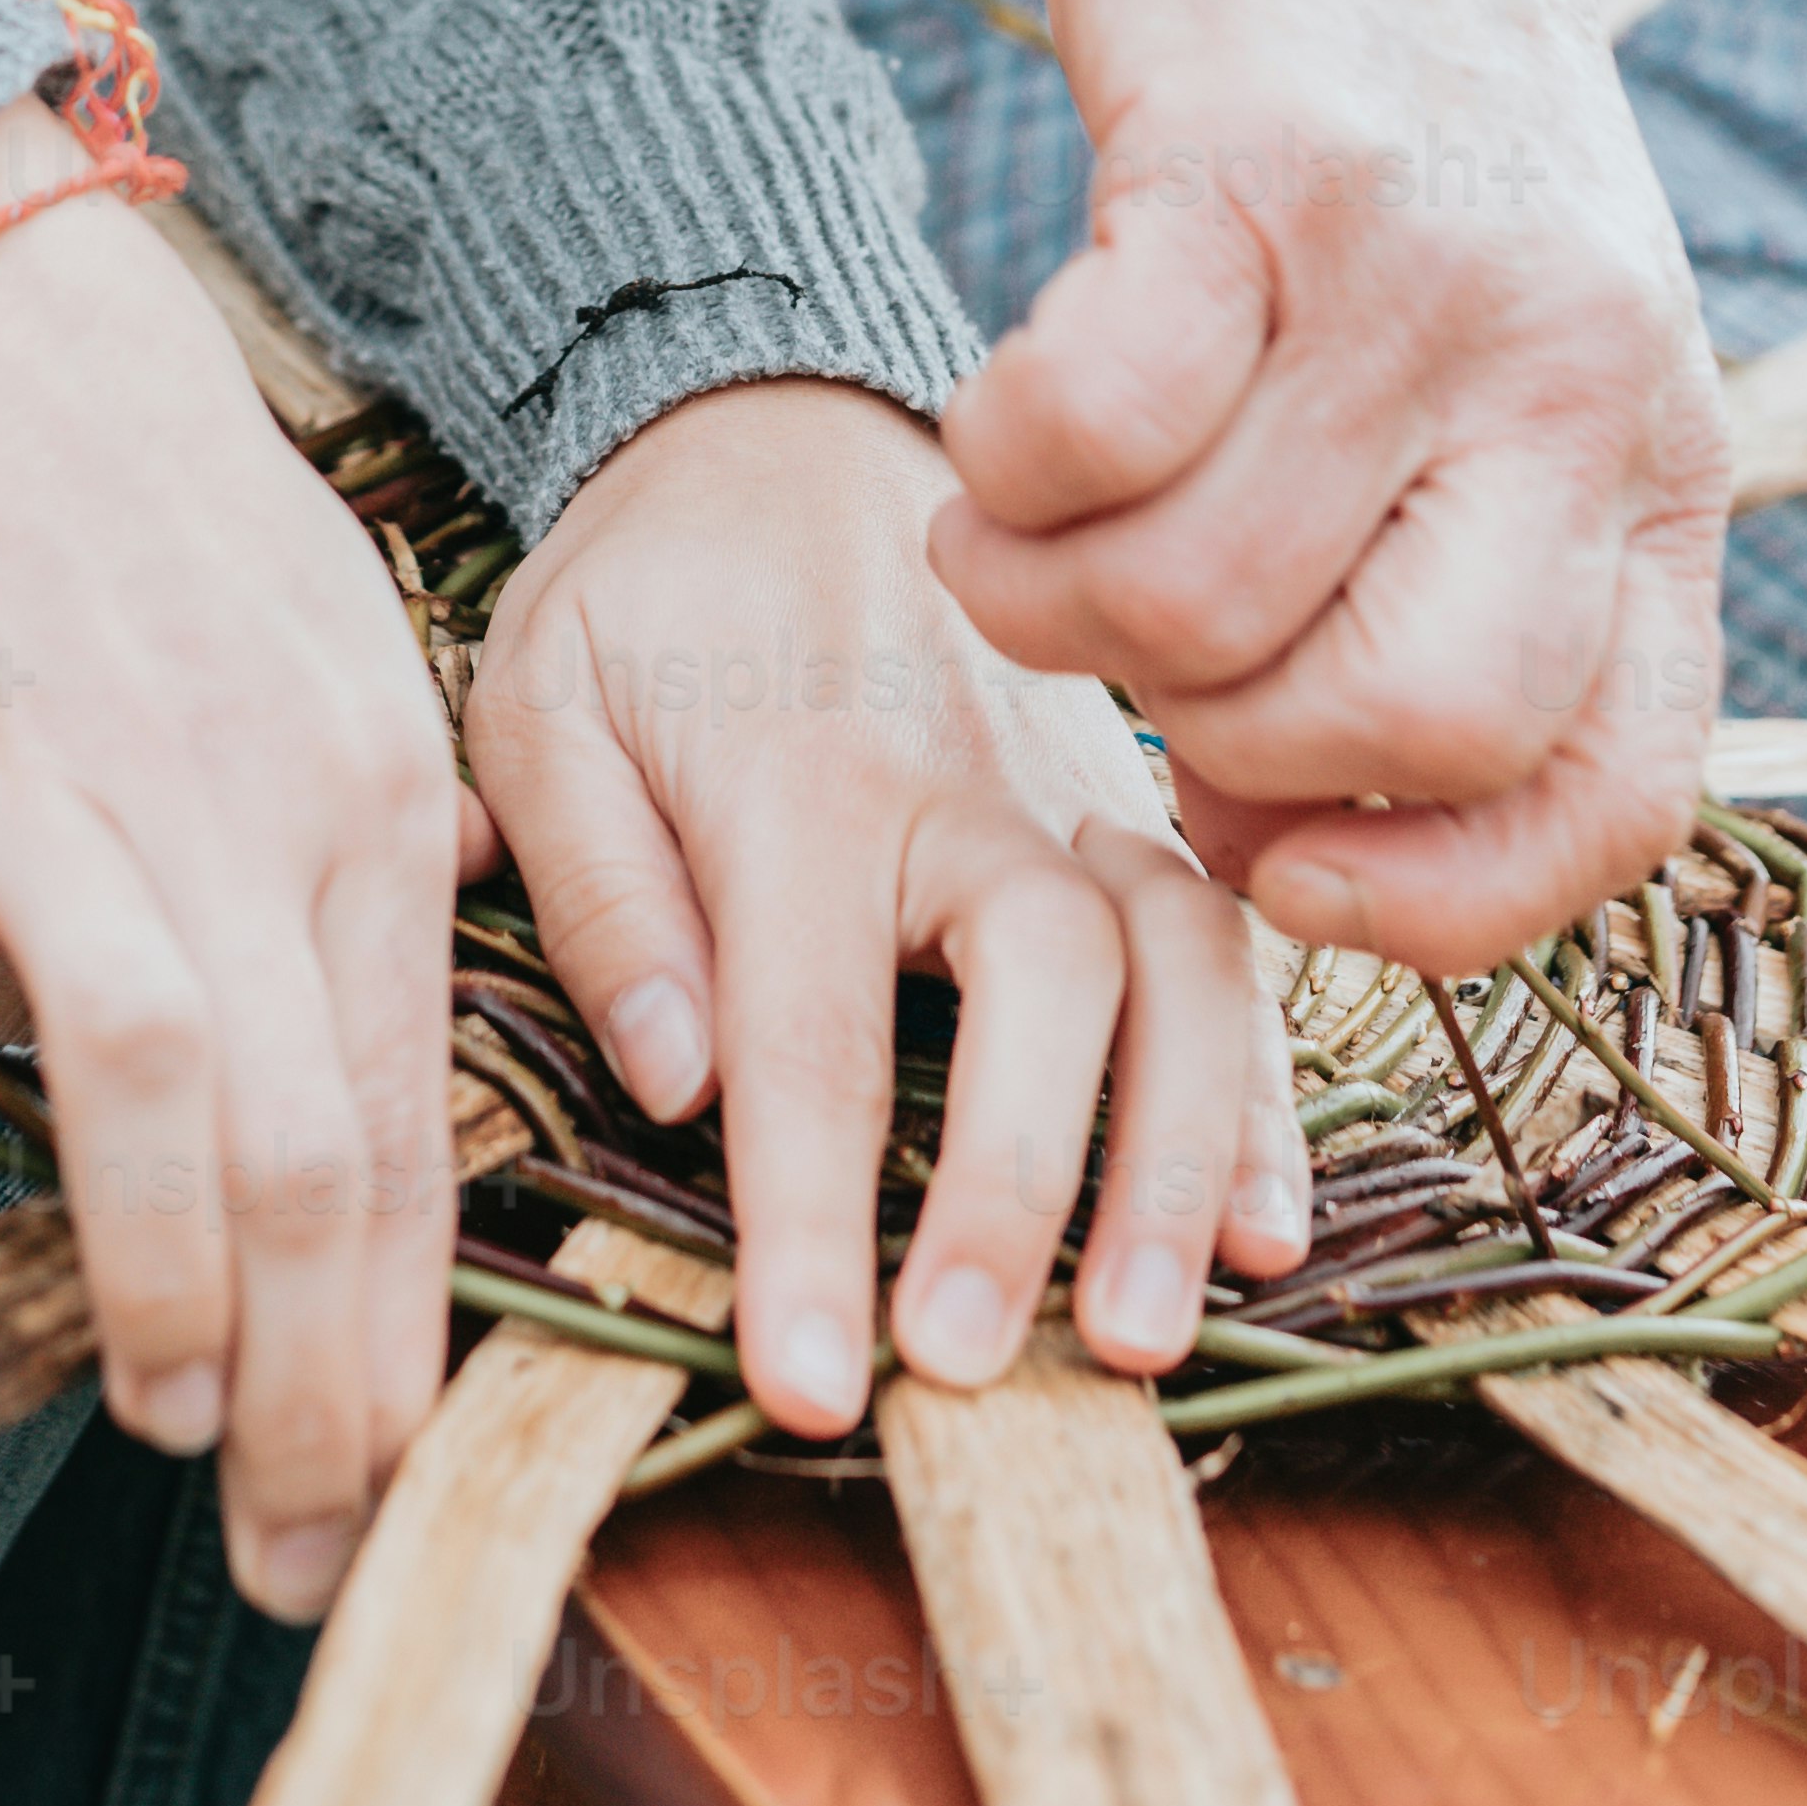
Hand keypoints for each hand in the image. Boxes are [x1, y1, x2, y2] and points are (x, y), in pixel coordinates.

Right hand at [0, 102, 468, 1611]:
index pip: (408, 1124)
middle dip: (312, 1388)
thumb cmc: (131, 497)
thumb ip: (356, 859)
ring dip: (163, 1279)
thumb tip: (381, 1082)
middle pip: (309, 1143)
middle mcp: (225, 795)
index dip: (397, 1345)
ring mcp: (36, 774)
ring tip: (158, 1411)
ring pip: (149, 1073)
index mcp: (355, 787)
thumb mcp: (321, 653)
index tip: (368, 1503)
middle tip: (279, 1548)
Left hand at [458, 375, 1304, 1442]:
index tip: (806, 1389)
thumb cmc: (643, 590)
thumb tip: (674, 1085)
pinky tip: (1264, 1228)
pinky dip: (1262, 1085)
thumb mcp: (542, 695)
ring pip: (1181, 967)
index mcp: (797, 772)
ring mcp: (1072, 788)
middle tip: (974, 1372)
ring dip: (1178, 1158)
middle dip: (1020, 1188)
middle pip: (1044, 983)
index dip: (809, 1227)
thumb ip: (593, 887)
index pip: (806, 1036)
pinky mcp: (1134, 801)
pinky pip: (1232, 939)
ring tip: (1143, 1338)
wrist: (777, 415)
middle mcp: (964, 782)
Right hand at [932, 0, 1730, 973]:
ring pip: (1200, 599)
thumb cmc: (1393, 132)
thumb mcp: (1526, 347)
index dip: (1436, 896)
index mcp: (1660, 453)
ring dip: (1049, 606)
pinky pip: (1097, 420)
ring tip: (1013, 530)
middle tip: (1127, 645)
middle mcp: (1574, 371)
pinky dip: (1008, 468)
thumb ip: (1463, 579)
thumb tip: (1282, 853)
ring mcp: (1420, 265)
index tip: (1272, 865)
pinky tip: (993, 429)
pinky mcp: (1254, 161)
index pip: (1613, 791)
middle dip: (1216, 744)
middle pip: (1403, 720)